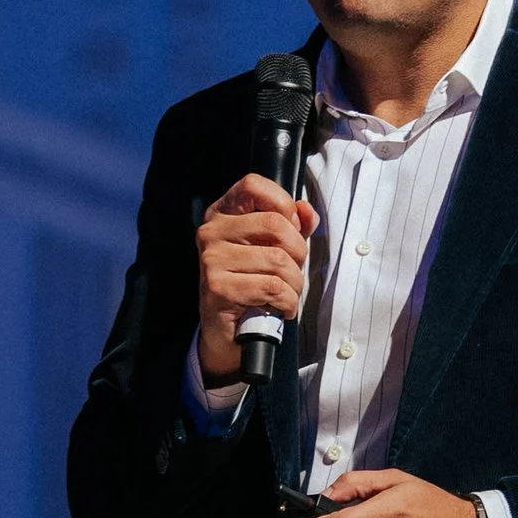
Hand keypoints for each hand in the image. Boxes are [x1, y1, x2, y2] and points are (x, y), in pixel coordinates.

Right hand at [197, 174, 318, 382]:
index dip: (282, 203)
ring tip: (287, 294)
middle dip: (298, 252)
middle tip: (293, 271)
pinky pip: (272, 287)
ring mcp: (211, 259)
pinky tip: (281, 308)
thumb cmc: (252, 284)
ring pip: (278, 260)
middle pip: (275, 224)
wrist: (227, 333)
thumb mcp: (273, 248)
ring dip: (295, 283)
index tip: (290, 228)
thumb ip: (293, 225)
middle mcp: (211, 231)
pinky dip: (288, 302)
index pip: (253, 185)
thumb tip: (306, 211)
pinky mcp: (217, 287)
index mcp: (222, 213)